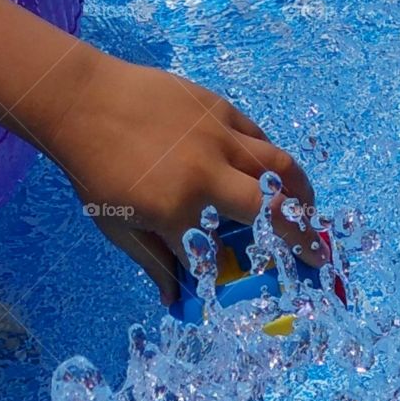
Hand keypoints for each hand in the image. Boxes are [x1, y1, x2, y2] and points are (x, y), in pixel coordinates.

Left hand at [44, 57, 328, 304]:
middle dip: (301, 237)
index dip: (238, 276)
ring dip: (302, 193)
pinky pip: (257, 136)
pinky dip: (270, 159)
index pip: (219, 256)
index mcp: (175, 212)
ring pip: (278, 167)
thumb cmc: (93, 169)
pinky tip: (274, 173)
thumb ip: (151, 261)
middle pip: (271, 212)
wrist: (81, 102)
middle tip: (318, 254)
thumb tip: (174, 298)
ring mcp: (216, 138)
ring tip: (310, 209)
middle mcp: (204, 176)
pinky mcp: (218, 109)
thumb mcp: (115, 225)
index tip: (258, 288)